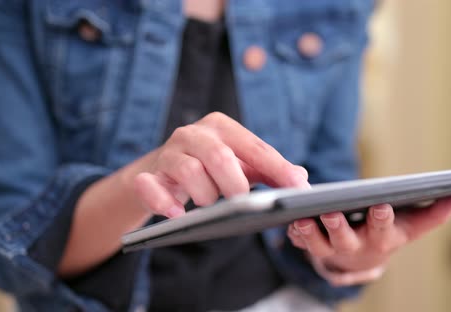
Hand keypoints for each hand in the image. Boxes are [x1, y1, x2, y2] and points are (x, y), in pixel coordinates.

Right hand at [133, 112, 309, 217]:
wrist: (163, 172)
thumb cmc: (211, 168)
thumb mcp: (242, 165)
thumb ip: (271, 171)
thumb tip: (302, 179)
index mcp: (221, 126)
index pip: (254, 147)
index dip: (278, 169)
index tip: (298, 189)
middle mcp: (193, 133)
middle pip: (219, 156)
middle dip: (235, 184)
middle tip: (244, 204)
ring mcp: (168, 153)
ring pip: (189, 171)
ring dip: (205, 195)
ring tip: (211, 206)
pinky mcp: (148, 175)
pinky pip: (150, 186)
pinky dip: (165, 203)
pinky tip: (178, 215)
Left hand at [287, 194, 450, 285]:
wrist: (361, 261)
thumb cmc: (389, 234)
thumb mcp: (412, 226)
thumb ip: (435, 212)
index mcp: (382, 239)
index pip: (383, 228)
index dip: (382, 218)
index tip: (380, 205)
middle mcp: (355, 247)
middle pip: (345, 238)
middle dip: (338, 226)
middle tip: (331, 212)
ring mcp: (331, 250)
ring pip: (317, 244)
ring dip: (308, 232)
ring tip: (300, 217)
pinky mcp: (311, 246)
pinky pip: (299, 241)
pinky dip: (293, 233)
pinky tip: (287, 219)